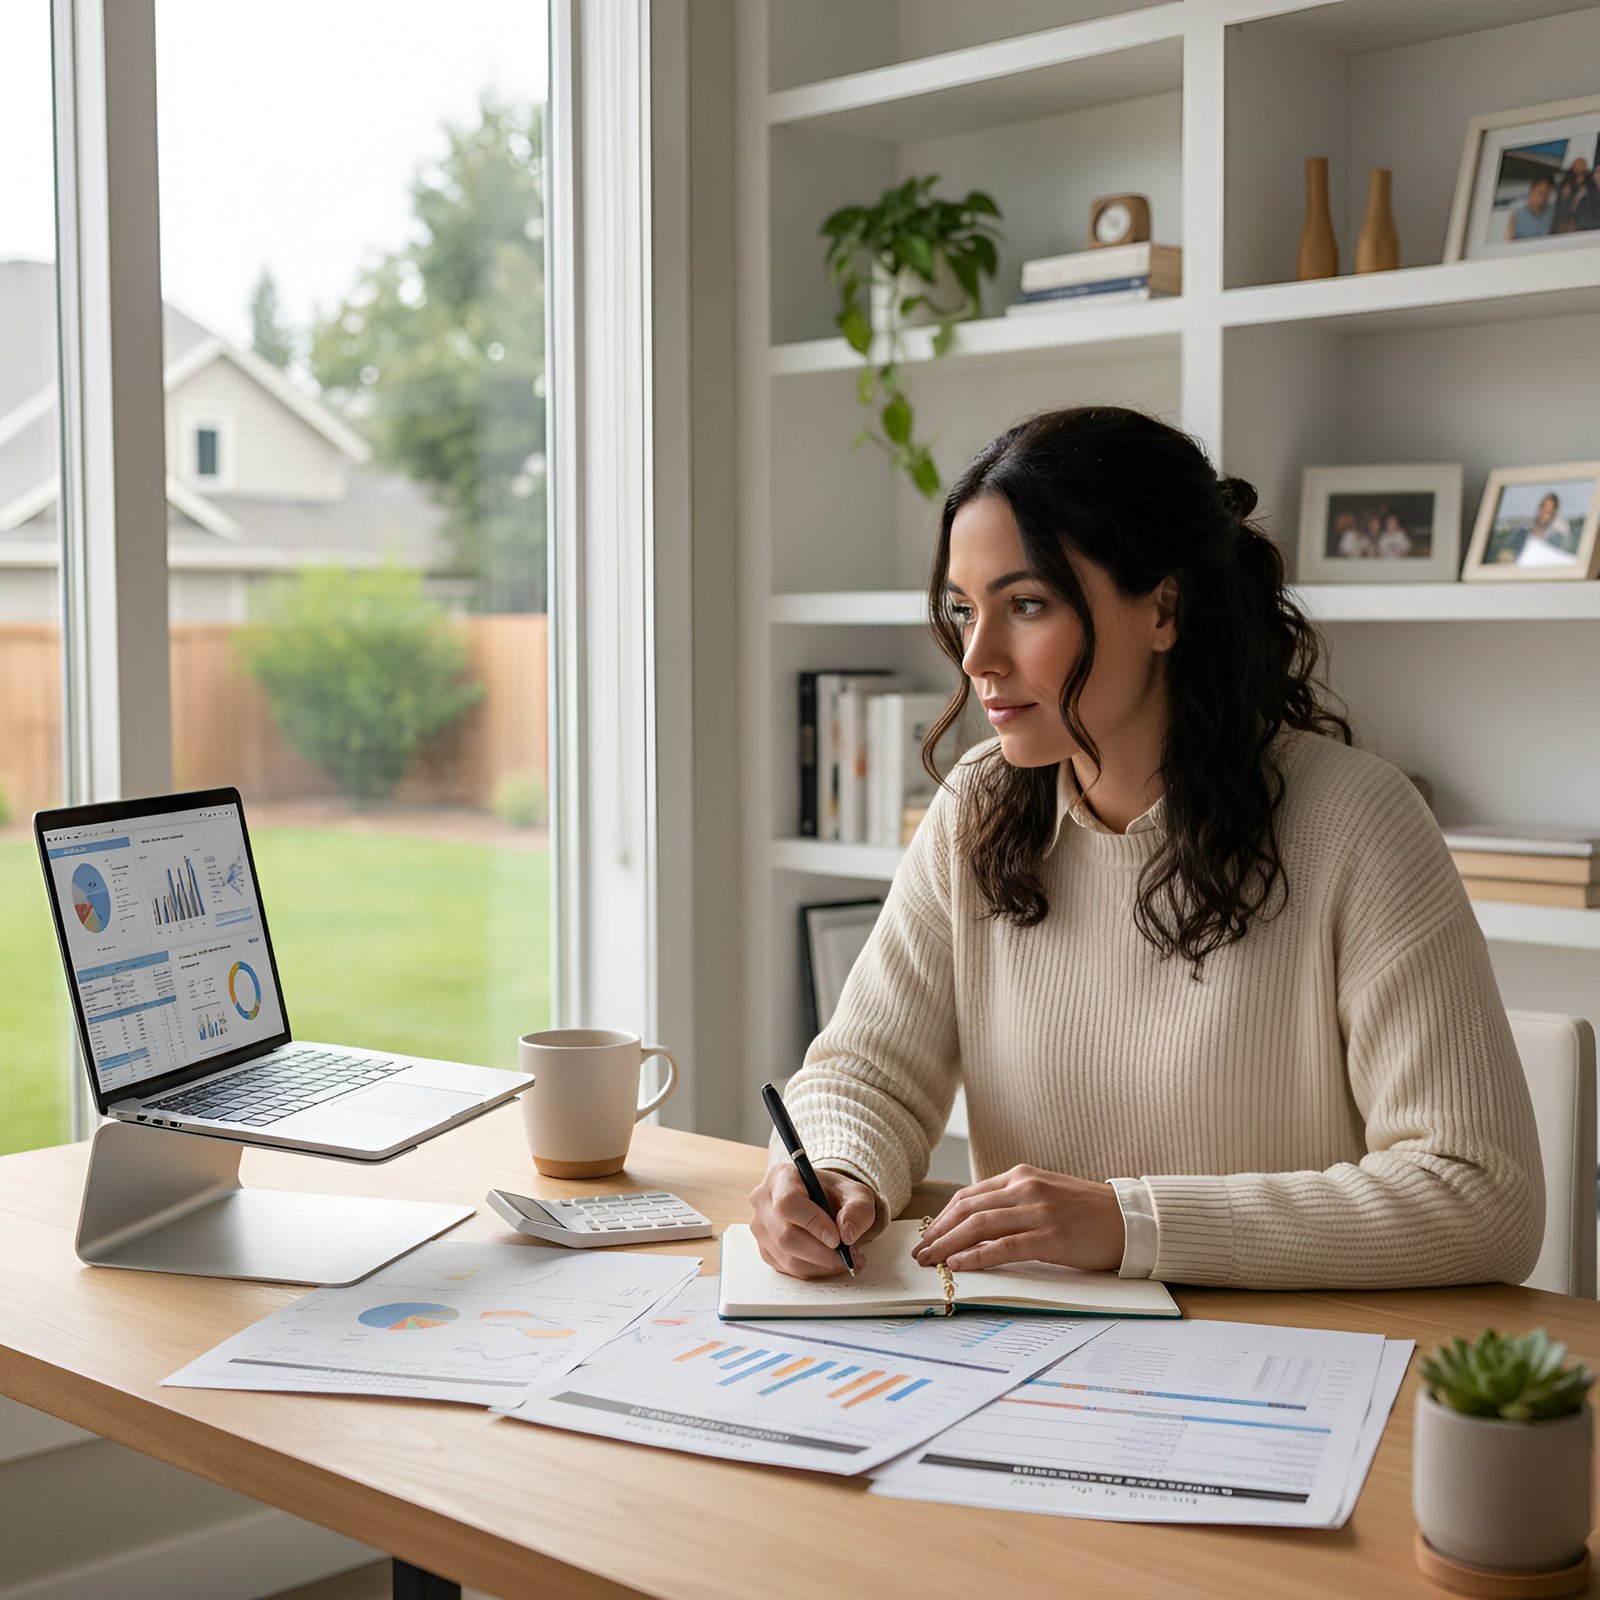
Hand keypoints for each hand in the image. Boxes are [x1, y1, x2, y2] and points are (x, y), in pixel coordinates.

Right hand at [748, 1163, 878, 1278]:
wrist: (824, 1202)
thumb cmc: (836, 1195)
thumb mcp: (856, 1194)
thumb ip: (858, 1210)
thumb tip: (847, 1233)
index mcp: (782, 1177)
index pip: (788, 1202)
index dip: (812, 1223)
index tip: (837, 1238)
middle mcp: (763, 1200)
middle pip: (785, 1235)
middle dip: (821, 1253)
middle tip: (847, 1257)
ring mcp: (760, 1227)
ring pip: (787, 1257)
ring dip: (820, 1265)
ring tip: (844, 1260)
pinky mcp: (765, 1249)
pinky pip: (787, 1268)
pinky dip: (813, 1270)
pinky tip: (829, 1262)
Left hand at [913, 1165, 1125, 1274]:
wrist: (1129, 1219)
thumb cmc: (1087, 1212)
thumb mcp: (1045, 1194)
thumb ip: (1014, 1202)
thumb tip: (977, 1223)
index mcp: (1021, 1176)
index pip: (969, 1195)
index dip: (943, 1216)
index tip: (927, 1234)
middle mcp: (1024, 1188)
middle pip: (967, 1209)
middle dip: (937, 1231)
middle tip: (919, 1252)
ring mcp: (1037, 1211)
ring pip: (979, 1226)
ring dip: (948, 1244)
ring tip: (930, 1261)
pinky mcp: (1049, 1236)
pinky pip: (1003, 1246)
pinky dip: (976, 1255)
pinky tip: (959, 1263)